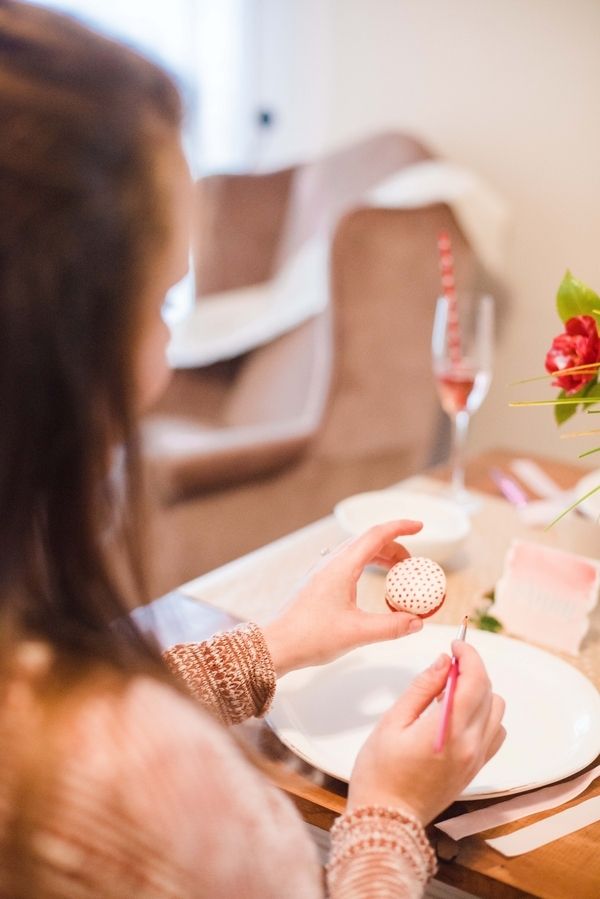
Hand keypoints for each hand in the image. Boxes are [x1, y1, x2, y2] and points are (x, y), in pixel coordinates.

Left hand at [262, 520, 424, 676]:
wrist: (276, 646)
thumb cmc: (309, 637)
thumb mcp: (358, 633)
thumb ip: (391, 627)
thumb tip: (417, 622)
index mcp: (341, 567)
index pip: (376, 535)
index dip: (400, 527)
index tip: (419, 526)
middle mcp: (330, 563)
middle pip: (367, 541)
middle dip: (394, 546)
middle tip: (412, 563)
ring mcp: (322, 571)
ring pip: (356, 551)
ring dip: (379, 555)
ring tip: (396, 572)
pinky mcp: (317, 582)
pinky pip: (346, 563)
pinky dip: (365, 565)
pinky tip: (370, 582)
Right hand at [347, 641, 505, 824]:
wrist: (387, 819)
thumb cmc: (379, 772)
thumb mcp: (392, 722)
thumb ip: (421, 688)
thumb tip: (444, 662)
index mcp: (447, 731)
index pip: (474, 680)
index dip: (469, 655)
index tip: (456, 644)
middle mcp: (470, 745)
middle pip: (489, 691)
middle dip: (472, 670)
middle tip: (447, 664)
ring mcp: (476, 759)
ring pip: (496, 711)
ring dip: (480, 693)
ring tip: (450, 692)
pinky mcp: (475, 769)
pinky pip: (495, 733)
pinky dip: (484, 715)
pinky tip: (458, 716)